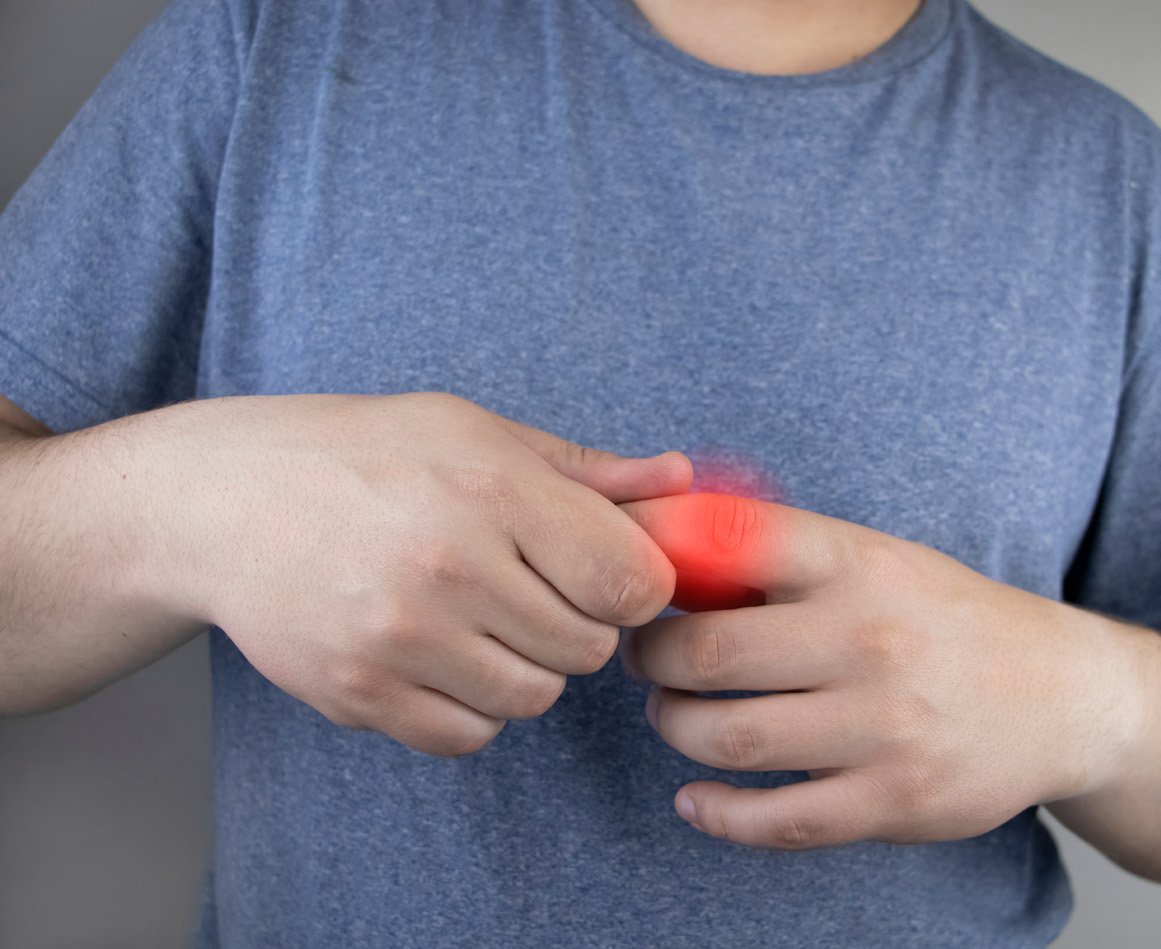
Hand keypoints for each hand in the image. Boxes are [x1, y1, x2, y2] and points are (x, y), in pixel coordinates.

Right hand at [160, 392, 689, 755]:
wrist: (225, 501)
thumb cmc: (364, 454)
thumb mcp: (477, 432)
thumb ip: (587, 470)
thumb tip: (682, 481)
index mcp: (493, 491)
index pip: (629, 580)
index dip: (635, 584)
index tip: (608, 573)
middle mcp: (450, 567)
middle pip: (589, 646)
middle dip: (578, 623)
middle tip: (531, 590)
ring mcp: (401, 638)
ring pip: (535, 698)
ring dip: (528, 669)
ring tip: (483, 620)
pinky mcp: (361, 693)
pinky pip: (468, 735)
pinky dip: (473, 709)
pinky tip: (444, 658)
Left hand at [618, 493, 1136, 849]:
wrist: (1066, 696)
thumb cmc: (950, 620)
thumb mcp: (880, 559)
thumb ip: (785, 554)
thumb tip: (664, 539)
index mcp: (861, 564)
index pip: (730, 539)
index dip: (657, 556)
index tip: (632, 578)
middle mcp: (870, 637)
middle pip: (706, 651)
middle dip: (651, 657)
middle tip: (647, 658)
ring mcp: (884, 725)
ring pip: (727, 736)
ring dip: (674, 727)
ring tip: (674, 715)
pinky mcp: (895, 800)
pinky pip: (776, 819)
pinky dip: (716, 812)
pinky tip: (695, 797)